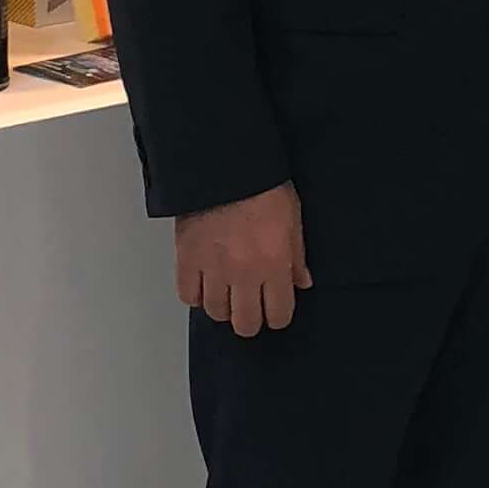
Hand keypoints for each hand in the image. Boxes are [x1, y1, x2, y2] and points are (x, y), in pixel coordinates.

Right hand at [174, 183, 310, 332]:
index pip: (279, 314)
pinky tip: (205, 282)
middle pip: (246, 324)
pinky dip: (196, 294)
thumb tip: (301, 282)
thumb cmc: (262, 184)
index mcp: (274, 264)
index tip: (275, 308)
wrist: (224, 164)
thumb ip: (297, 256)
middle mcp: (244, 273)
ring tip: (227, 290)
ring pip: (216, 312)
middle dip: (251, 319)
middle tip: (250, 305)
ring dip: (223, 305)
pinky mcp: (187, 259)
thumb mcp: (293, 217)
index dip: (278, 314)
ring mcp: (213, 269)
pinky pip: (188, 295)